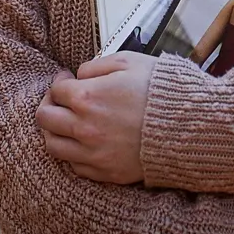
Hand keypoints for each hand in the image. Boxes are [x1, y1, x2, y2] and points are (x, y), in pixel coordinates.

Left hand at [35, 51, 159, 184]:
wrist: (188, 126)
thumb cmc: (160, 90)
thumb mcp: (129, 61)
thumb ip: (96, 65)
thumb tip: (79, 76)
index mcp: (87, 97)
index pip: (56, 90)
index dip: (60, 81)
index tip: (67, 79)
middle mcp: (84, 127)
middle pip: (45, 118)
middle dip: (48, 105)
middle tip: (59, 100)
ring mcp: (93, 153)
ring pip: (53, 146)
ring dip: (53, 131)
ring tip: (64, 123)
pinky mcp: (105, 172)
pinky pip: (74, 166)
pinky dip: (72, 153)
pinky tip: (82, 142)